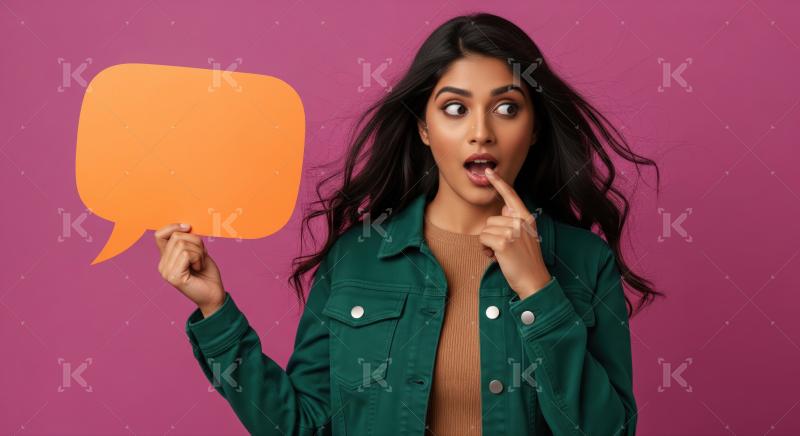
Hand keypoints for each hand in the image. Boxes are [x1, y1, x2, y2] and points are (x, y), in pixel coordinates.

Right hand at [155, 223, 225, 316]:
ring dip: (198, 251)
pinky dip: (198, 258)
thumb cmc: (207, 274)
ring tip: (200, 263)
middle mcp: (162, 265)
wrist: (214, 295)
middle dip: (195, 242)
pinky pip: (186, 254)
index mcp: (166, 259)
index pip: (159, 235)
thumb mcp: (198, 252)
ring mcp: (166, 272)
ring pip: (182, 244)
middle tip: (201, 256)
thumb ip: (188, 241)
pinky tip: (198, 268)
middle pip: (176, 237)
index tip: (188, 227)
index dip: (173, 227)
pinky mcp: (173, 277)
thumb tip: (185, 227)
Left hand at [479, 167, 551, 298]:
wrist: (534, 281)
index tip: (489, 172)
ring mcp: (513, 231)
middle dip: (491, 235)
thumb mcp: (525, 237)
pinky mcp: (504, 242)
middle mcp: (521, 222)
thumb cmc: (526, 261)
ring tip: (501, 254)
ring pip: (485, 230)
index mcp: (527, 218)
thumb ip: (514, 222)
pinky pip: (483, 239)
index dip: (499, 183)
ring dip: (488, 243)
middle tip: (504, 249)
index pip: (511, 196)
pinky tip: (496, 257)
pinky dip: (485, 249)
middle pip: (491, 219)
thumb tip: (503, 209)